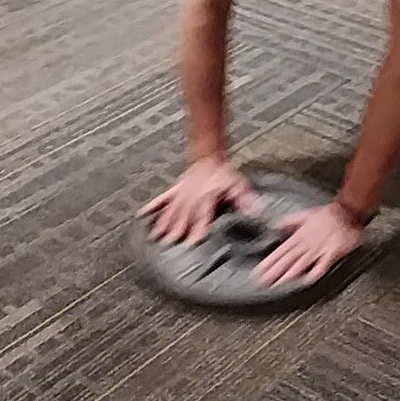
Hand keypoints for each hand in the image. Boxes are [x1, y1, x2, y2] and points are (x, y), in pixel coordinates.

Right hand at [143, 156, 257, 245]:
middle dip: (177, 229)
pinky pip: (162, 198)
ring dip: (164, 223)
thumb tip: (255, 212)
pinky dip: (152, 206)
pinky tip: (143, 214)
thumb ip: (244, 200)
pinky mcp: (175, 190)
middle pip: (184, 215)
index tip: (193, 242)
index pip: (203, 216)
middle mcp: (193, 196)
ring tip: (156, 236)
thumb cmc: (224, 175)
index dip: (198, 229)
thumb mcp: (238, 185)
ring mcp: (182, 193)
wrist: (209, 156)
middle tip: (169, 244)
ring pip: (171, 209)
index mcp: (208, 197)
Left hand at [256, 202, 363, 286]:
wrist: (347, 212)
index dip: (269, 261)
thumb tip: (277, 225)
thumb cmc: (328, 215)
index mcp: (300, 236)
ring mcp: (319, 248)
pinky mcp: (332, 251)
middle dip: (275, 271)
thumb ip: (291, 222)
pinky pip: (323, 263)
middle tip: (264, 282)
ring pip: (301, 263)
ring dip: (290, 274)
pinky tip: (309, 280)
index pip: (281, 251)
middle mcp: (307, 244)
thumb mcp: (305, 215)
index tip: (260, 271)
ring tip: (280, 283)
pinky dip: (316, 271)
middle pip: (288, 259)